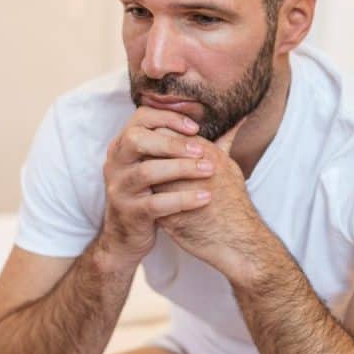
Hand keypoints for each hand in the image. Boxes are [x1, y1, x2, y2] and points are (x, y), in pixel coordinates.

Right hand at [98, 107, 215, 268]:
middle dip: (172, 143)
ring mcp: (119, 188)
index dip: (168, 118)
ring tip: (210, 171)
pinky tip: (205, 197)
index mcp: (125, 145)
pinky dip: (182, 200)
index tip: (196, 127)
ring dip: (181, 169)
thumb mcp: (164, 164)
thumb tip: (238, 120)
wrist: (127, 236)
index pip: (141, 117)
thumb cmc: (153, 192)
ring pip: (146, 172)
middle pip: (137, 140)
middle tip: (202, 150)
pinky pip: (155, 204)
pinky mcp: (129, 213)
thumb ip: (196, 142)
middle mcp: (115, 162)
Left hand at [153, 117, 270, 284]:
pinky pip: (146, 199)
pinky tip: (145, 199)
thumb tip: (237, 121)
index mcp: (203, 153)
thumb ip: (225, 143)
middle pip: (152, 149)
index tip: (157, 144)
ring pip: (146, 174)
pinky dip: (144, 197)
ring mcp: (175, 193)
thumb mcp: (230, 167)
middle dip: (146, 152)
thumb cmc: (234, 202)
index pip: (166, 131)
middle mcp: (188, 169)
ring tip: (144, 180)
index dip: (158, 136)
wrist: (236, 240)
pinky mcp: (166, 214)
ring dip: (142, 175)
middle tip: (144, 159)